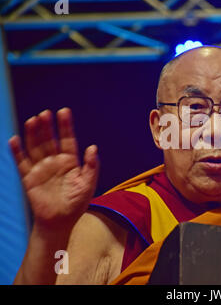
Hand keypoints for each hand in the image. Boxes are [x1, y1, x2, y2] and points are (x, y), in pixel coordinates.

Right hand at [9, 108, 98, 232]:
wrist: (60, 222)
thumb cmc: (77, 203)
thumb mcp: (88, 184)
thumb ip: (92, 166)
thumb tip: (93, 147)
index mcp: (70, 161)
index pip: (68, 139)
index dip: (66, 126)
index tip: (64, 111)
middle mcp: (55, 161)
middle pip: (49, 140)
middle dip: (47, 127)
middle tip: (45, 114)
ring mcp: (41, 168)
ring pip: (35, 147)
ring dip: (33, 134)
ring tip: (33, 120)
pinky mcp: (29, 178)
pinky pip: (22, 162)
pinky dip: (17, 151)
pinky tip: (14, 140)